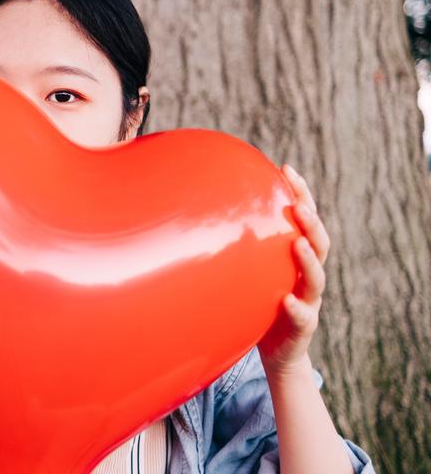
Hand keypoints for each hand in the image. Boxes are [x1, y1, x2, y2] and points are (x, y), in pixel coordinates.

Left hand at [258, 164, 330, 375]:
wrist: (277, 355)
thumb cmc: (260, 306)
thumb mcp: (252, 272)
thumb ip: (242, 247)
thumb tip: (203, 209)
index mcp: (298, 260)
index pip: (306, 221)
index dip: (302, 195)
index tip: (287, 169)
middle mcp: (308, 278)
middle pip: (319, 244)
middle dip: (311, 222)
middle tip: (299, 204)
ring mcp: (308, 303)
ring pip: (316, 279)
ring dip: (309, 260)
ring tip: (299, 242)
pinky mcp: (301, 329)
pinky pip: (302, 318)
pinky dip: (296, 308)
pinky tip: (287, 300)